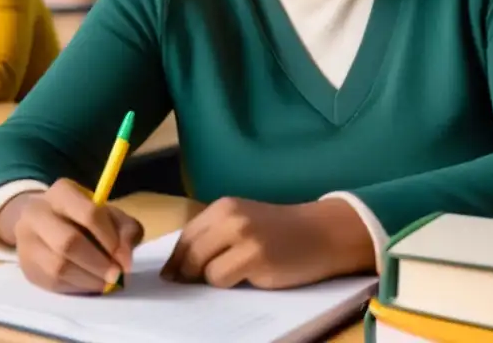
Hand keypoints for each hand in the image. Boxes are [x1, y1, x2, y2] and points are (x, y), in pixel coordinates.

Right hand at [7, 179, 144, 293]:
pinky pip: (53, 282)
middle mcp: (38, 212)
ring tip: (106, 282)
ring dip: (88, 279)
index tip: (124, 257)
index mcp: (62, 192)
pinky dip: (77, 287)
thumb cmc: (82, 218)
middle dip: (98, 263)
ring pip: (58, 266)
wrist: (42, 224)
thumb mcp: (109, 214)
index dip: (110, 239)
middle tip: (117, 275)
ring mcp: (27, 240)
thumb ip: (125, 230)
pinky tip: (90, 283)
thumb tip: (124, 258)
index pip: (89, 213)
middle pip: (69, 242)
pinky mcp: (27, 266)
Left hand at [160, 197, 373, 289]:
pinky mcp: (255, 257)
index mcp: (223, 207)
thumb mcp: (243, 222)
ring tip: (230, 276)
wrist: (321, 233)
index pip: (185, 235)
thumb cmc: (280, 232)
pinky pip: (221, 278)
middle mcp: (229, 216)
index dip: (175, 259)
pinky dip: (226, 284)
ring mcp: (243, 235)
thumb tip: (178, 268)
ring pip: (201, 268)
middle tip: (191, 285)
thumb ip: (214, 236)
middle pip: (189, 252)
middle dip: (186, 273)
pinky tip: (246, 278)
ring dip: (210, 279)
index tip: (171, 276)